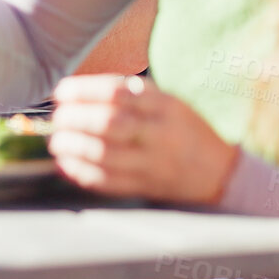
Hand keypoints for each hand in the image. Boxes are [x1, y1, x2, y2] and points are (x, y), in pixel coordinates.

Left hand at [49, 74, 240, 205]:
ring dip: (73, 146)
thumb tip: (77, 92)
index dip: (82, 91)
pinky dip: (82, 172)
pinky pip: (108, 181)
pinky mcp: (147, 186)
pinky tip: (68, 164)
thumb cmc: (184, 131)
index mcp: (165, 105)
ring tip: (57, 141)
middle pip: (109, 122)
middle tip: (58, 118)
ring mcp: (153, 162)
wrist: (221, 173)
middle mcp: (159, 133)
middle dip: (74, 118)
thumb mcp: (169, 102)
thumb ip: (130, 95)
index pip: (117, 93)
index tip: (61, 92)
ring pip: (104, 154)